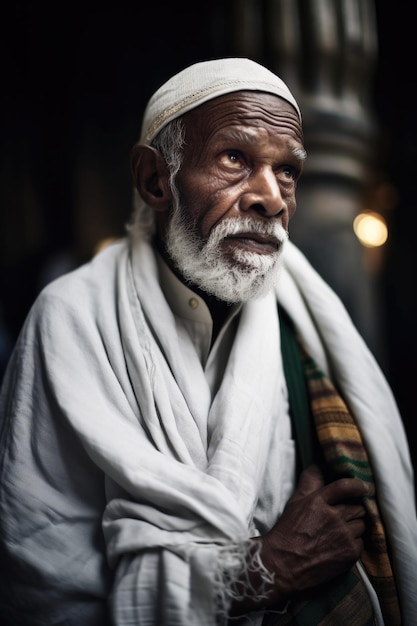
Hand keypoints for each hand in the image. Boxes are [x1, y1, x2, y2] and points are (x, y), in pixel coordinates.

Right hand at [259, 464, 368, 598]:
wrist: (284, 564)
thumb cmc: (288, 531)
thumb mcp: (296, 502)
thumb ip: (310, 482)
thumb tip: (318, 466)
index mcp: (318, 501)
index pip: (345, 486)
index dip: (357, 485)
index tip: (363, 487)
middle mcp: (333, 516)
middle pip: (357, 507)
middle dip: (353, 509)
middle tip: (344, 514)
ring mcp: (343, 536)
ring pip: (361, 524)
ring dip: (354, 526)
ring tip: (340, 531)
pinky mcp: (349, 553)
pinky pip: (361, 542)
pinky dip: (354, 542)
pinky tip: (341, 544)